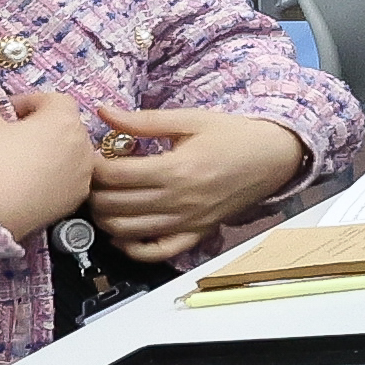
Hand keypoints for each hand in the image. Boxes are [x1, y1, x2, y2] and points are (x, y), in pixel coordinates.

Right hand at [0, 76, 99, 233]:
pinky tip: (23, 184)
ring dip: (47, 152)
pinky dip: (50, 177)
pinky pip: (66, 181)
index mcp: (65, 122)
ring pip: (69, 155)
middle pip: (65, 127)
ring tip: (15, 161)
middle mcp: (83, 149)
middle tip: (8, 137)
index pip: (55, 100)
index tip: (5, 113)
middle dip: (39, 127)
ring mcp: (82, 179)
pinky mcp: (74, 203)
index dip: (28, 102)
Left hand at [88, 109, 314, 262]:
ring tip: (104, 198)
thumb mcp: (190, 119)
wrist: (275, 158)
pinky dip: (133, 248)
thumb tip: (105, 112)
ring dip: (104, 217)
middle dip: (93, 190)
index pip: (114, 175)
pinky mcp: (196, 233)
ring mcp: (187, 221)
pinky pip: (157, 252)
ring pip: (126, 230)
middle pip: (114, 205)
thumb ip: (144, 120)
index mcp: (176, 169)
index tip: (89, 155)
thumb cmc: (235, 136)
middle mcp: (179, 200)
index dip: (92, 166)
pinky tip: (123, 232)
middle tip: (93, 176)